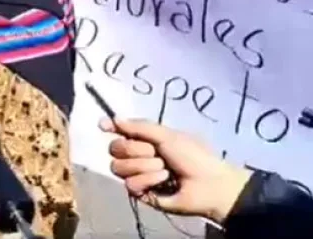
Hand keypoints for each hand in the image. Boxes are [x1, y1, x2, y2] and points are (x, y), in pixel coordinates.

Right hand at [101, 118, 251, 223]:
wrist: (208, 184)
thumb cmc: (193, 156)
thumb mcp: (168, 135)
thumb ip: (140, 127)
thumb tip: (115, 118)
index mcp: (145, 139)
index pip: (119, 131)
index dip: (110, 127)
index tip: (104, 125)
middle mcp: (137, 156)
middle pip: (115, 148)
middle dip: (136, 149)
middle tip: (157, 153)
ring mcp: (138, 175)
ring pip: (119, 167)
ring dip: (145, 166)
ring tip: (165, 169)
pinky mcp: (141, 193)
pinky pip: (130, 184)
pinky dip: (148, 180)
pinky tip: (164, 181)